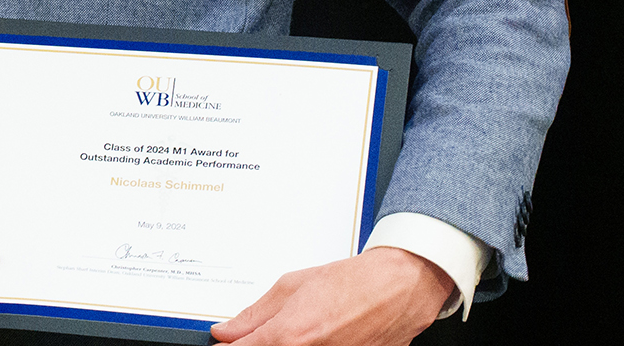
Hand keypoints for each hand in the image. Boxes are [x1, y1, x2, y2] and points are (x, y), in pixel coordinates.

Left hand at [210, 248, 452, 345]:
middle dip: (257, 345)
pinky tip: (318, 337)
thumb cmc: (351, 283)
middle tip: (261, 335)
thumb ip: (253, 315)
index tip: (225, 345)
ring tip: (305, 329)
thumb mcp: (291, 287)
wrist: (399, 289)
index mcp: (289, 336)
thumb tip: (226, 331)